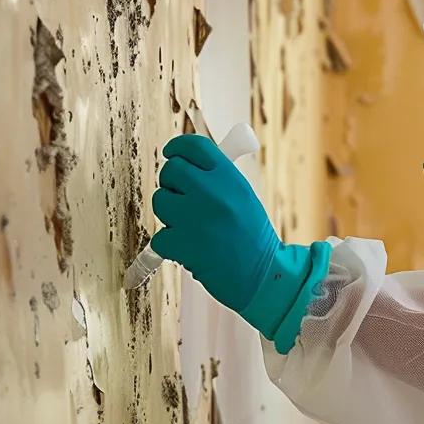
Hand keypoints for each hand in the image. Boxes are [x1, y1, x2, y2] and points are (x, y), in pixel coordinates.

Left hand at [150, 134, 279, 314]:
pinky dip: (171, 247)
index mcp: (230, 179)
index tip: (173, 154)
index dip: (178, 148)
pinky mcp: (183, 245)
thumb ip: (219, 179)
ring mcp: (196, 218)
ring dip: (170, 216)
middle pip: (171, 170)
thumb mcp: (245, 198)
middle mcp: (213, 193)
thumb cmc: (253, 240)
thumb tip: (187, 162)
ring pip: (160, 202)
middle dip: (171, 184)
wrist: (263, 277)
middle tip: (181, 198)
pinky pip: (160, 237)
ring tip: (191, 229)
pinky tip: (190, 250)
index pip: (194, 146)